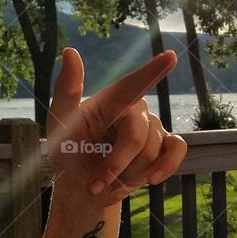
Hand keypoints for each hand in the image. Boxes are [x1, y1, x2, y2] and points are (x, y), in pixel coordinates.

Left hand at [47, 49, 186, 205]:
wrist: (83, 187)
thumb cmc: (69, 151)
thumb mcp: (59, 122)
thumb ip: (67, 89)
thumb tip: (70, 50)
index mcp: (112, 100)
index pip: (133, 85)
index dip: (152, 71)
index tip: (171, 56)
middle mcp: (135, 110)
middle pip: (137, 135)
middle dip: (116, 163)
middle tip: (94, 184)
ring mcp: (153, 127)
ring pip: (152, 150)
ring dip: (127, 175)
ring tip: (108, 183)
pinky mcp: (165, 146)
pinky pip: (177, 151)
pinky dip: (166, 166)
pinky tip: (152, 179)